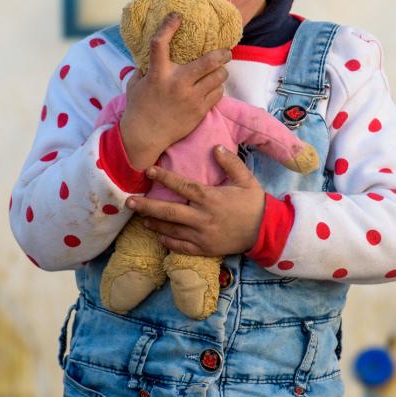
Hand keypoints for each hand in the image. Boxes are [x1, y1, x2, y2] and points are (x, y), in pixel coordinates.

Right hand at [120, 12, 230, 168]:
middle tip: (226, 51)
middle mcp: (177, 83)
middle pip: (208, 61)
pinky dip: (217, 88)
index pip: (160, 43)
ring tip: (219, 70)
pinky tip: (213, 87)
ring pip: (218, 77)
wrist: (145, 136)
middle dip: (222, 53)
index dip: (169, 26)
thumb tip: (151, 55)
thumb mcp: (136, 84)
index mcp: (157, 74)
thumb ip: (145, 68)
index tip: (177, 16)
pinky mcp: (199, 110)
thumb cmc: (139, 108)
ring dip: (221, 71)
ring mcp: (191, 97)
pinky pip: (218, 93)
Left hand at [125, 145, 264, 255]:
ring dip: (153, 223)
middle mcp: (203, 217)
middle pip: (169, 212)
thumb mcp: (247, 180)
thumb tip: (217, 147)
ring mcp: (202, 235)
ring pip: (171, 230)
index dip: (164, 178)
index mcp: (211, 198)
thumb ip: (231, 163)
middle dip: (147, 206)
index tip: (148, 171)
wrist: (266, 232)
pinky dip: (167, 241)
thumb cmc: (254, 204)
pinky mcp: (204, 249)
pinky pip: (181, 246)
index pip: (183, 186)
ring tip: (139, 217)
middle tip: (129, 202)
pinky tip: (157, 235)